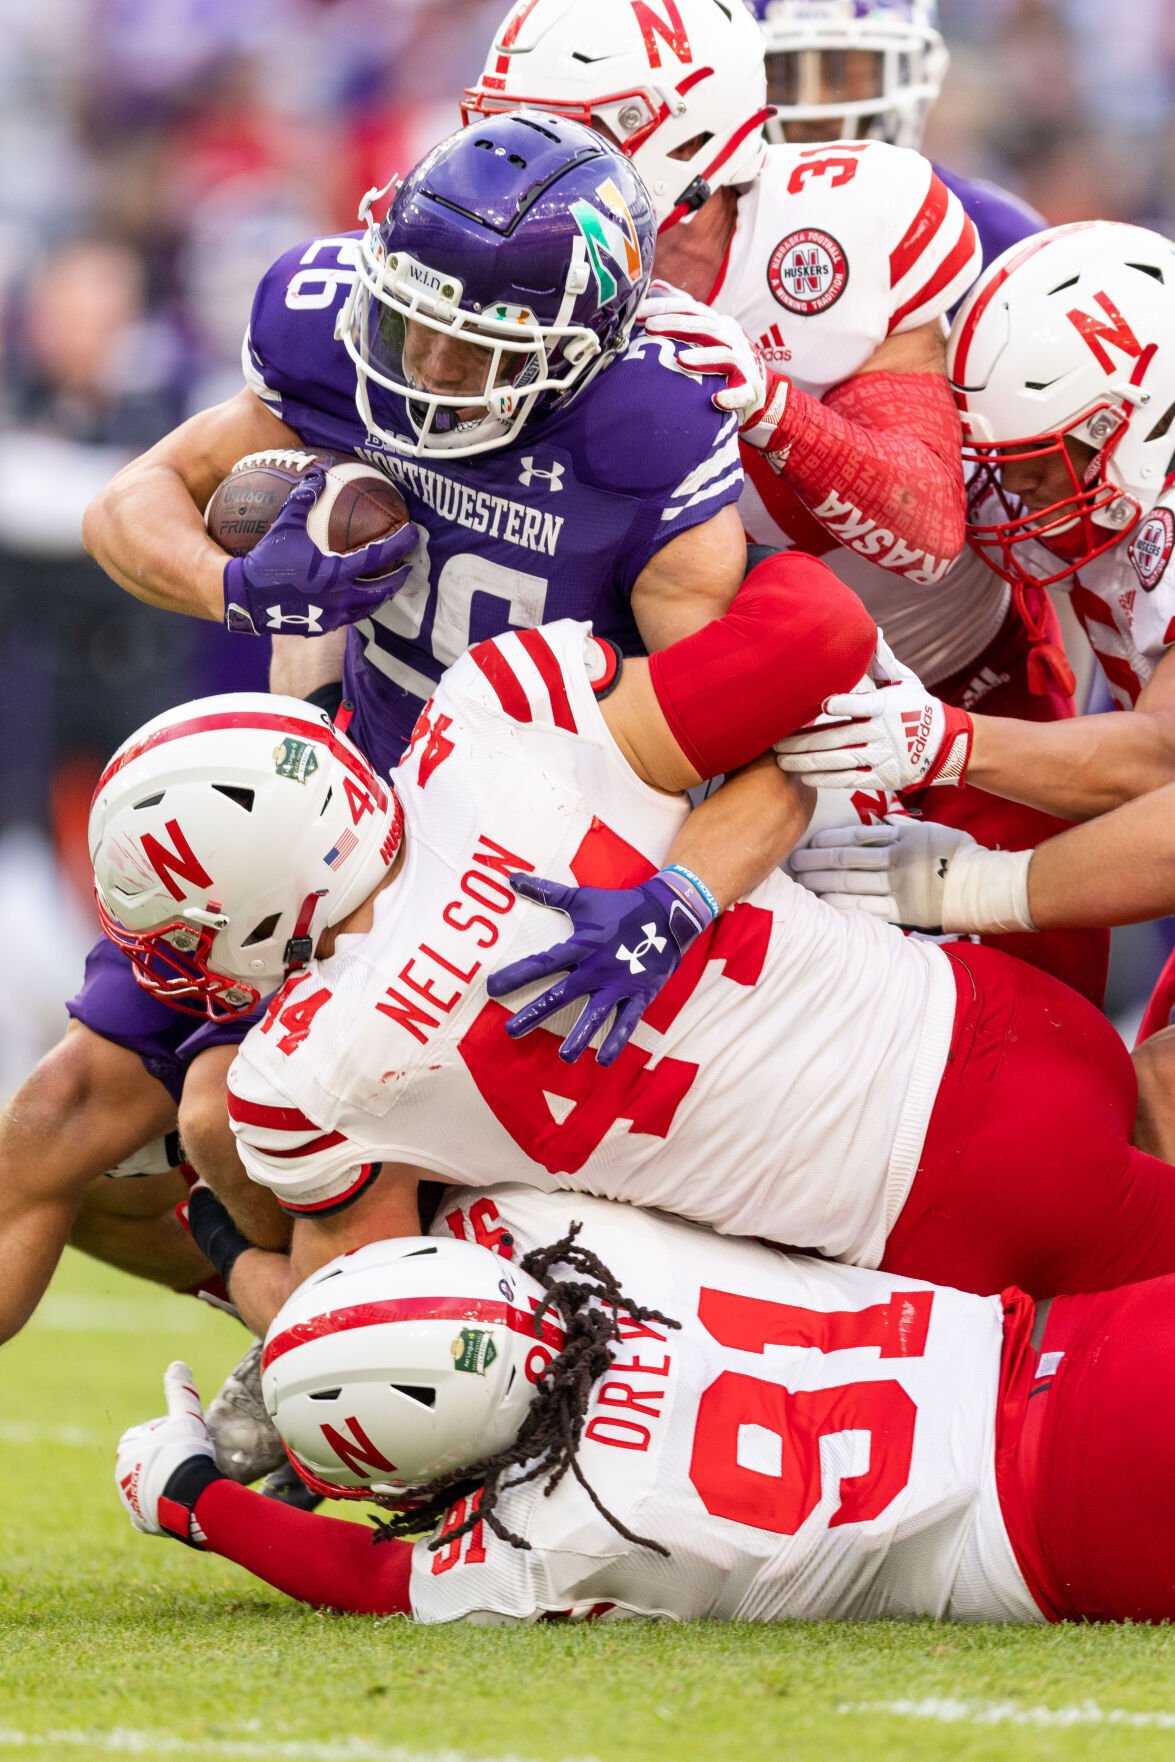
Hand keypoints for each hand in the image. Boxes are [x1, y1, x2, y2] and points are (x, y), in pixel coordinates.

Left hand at [115, 1361, 223, 1547]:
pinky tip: (181, 1500)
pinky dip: (164, 1505)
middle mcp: (122, 1474)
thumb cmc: (184, 1453)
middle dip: (164, 1458)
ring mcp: (130, 1499)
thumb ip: (180, 1391)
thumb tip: (176, 1364)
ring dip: (164, 1481)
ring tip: (189, 1480)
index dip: (164, 1433)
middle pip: (146, 1460)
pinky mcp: (140, 1520)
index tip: (182, 1436)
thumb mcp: (185, 1416)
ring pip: (148, 1485)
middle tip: (189, 1458)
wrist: (188, 1497)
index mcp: (128, 1448)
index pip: (143, 1434)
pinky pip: (152, 1510)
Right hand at [222, 467, 419, 635]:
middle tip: (406, 566)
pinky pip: (350, 617)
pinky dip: (359, 606)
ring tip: (387, 585)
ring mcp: (333, 615)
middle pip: (382, 589)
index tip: (414, 534)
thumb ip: (303, 500)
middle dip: (398, 578)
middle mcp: (341, 597)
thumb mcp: (285, 526)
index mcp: (337, 572)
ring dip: (381, 595)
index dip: (400, 543)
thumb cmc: (267, 561)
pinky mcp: (323, 627)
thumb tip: (316, 475)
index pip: (379, 557)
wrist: (246, 598)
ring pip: (369, 607)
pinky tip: (358, 599)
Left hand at [486, 867, 716, 1064]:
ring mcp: (620, 983)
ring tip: (564, 1057)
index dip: (516, 975)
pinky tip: (603, 1059)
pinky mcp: (640, 994)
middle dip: (535, 1013)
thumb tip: (511, 877)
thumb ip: (545, 891)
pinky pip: (627, 1021)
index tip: (492, 989)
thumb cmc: (619, 906)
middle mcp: (597, 968)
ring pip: (595, 1014)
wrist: (667, 912)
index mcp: (581, 946)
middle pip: (561, 994)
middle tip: (511, 1031)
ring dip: (579, 1036)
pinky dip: (617, 1040)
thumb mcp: (582, 898)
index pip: (543, 963)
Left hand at [639, 294, 786, 441]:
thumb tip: (655, 285)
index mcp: (716, 324)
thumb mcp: (705, 330)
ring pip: (723, 355)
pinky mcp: (749, 389)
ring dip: (703, 358)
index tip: (638, 312)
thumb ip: (682, 310)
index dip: (665, 307)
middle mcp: (730, 338)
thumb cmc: (723, 360)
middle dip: (676, 325)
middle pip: (704, 327)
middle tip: (650, 328)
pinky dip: (731, 395)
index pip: (690, 309)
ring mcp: (742, 363)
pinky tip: (716, 400)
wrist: (758, 388)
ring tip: (680, 360)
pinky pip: (742, 392)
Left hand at [774, 634, 972, 793]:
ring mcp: (882, 757)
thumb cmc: (918, 708)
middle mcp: (883, 733)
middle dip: (804, 741)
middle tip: (777, 741)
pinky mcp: (881, 778)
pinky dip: (826, 779)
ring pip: (839, 760)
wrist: (946, 744)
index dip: (844, 704)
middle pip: (839, 737)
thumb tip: (872, 630)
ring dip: (808, 761)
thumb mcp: (905, 682)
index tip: (823, 703)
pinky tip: (804, 775)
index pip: (863, 705)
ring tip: (782, 760)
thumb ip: (883, 661)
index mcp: (887, 706)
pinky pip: (849, 780)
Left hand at [789, 817, 1034, 933]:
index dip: (829, 840)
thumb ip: (900, 830)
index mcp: (902, 840)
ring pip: (851, 883)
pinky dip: (843, 905)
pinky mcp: (902, 912)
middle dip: (817, 862)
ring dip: (822, 882)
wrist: (986, 887)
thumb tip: (876, 825)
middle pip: (846, 861)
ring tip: (802, 882)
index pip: (857, 838)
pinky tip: (824, 903)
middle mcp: (895, 862)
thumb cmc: (960, 857)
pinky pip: (866, 909)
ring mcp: (898, 888)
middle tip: (794, 862)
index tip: (810, 842)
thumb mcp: (929, 832)